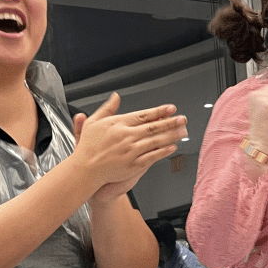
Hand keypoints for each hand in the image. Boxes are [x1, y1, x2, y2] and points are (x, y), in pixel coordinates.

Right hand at [72, 93, 186, 193]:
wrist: (85, 170)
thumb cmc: (88, 148)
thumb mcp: (94, 122)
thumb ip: (107, 108)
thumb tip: (116, 96)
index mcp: (118, 124)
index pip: (143, 115)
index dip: (159, 111)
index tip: (171, 108)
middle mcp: (126, 136)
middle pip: (153, 127)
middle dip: (170, 122)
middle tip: (183, 119)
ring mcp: (130, 151)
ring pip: (155, 141)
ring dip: (171, 136)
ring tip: (182, 131)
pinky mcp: (132, 165)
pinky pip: (151, 157)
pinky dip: (162, 152)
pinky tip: (172, 147)